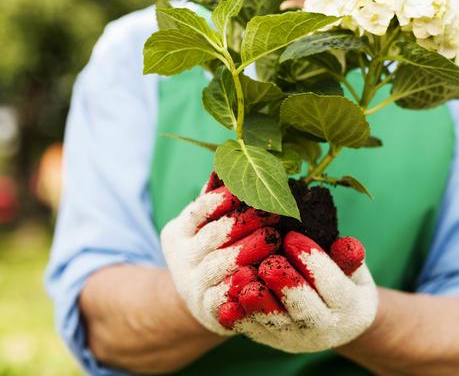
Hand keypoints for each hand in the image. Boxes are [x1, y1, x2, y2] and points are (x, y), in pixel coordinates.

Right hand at [160, 173, 279, 335]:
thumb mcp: (210, 223)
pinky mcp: (207, 310)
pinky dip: (242, 285)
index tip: (248, 190)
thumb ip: (220, 197)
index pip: (199, 210)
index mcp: (178, 231)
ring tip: (273, 238)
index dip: (224, 199)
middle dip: (243, 223)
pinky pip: (225, 297)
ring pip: (218, 265)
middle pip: (212, 236)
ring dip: (247, 250)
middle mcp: (180, 257)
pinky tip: (262, 274)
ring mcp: (191, 285)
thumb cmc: (216, 249)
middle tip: (273, 212)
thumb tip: (232, 155)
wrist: (203, 300)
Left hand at [220, 231, 377, 351]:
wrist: (337, 322)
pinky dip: (240, 318)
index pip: (332, 285)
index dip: (312, 261)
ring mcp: (297, 339)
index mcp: (350, 308)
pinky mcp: (274, 342)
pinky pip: (254, 331)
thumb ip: (349, 258)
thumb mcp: (354, 270)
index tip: (293, 236)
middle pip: (303, 309)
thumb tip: (347, 244)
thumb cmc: (345, 282)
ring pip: (275, 324)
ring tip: (244, 277)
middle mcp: (324, 330)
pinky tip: (227, 299)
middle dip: (285, 285)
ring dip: (257, 302)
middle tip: (268, 261)